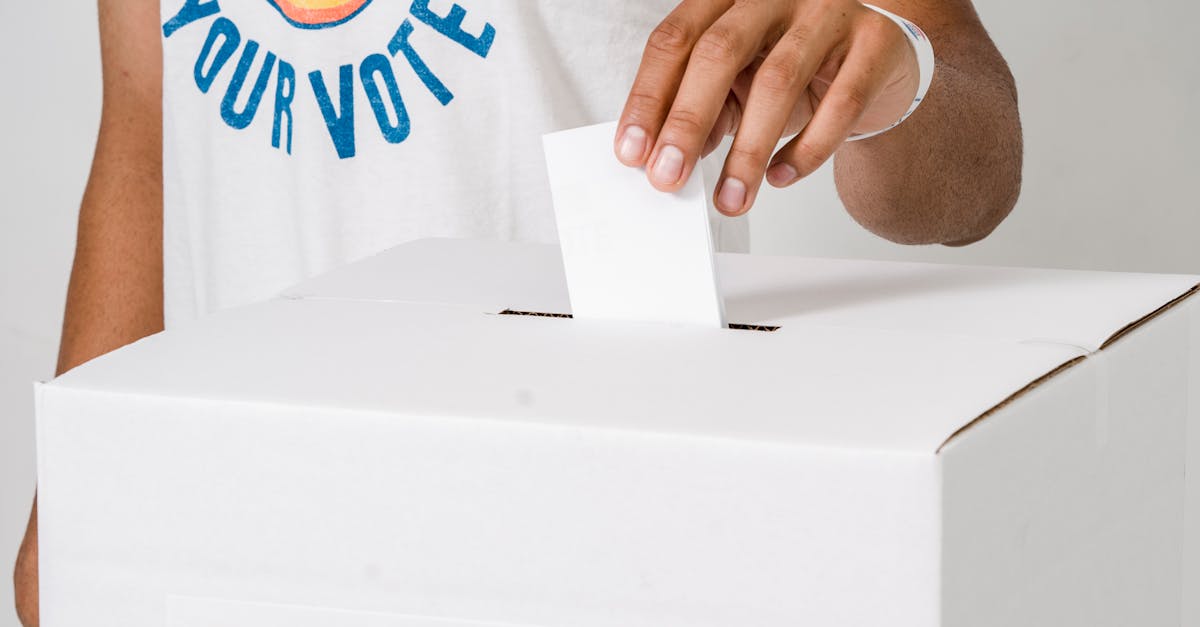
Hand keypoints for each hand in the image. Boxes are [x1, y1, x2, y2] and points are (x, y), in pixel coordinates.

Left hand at [615, 0, 920, 215]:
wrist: (883, 50)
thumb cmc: (800, 60)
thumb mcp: (744, 77)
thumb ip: (709, 105)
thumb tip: (673, 151)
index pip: (675, 40)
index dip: (648, 97)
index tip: (632, 151)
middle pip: (719, 52)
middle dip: (687, 121)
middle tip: (668, 175)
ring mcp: (829, 12)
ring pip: (778, 81)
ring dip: (747, 151)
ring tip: (730, 198)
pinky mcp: (876, 43)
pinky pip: (840, 104)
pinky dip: (807, 149)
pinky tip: (781, 176)